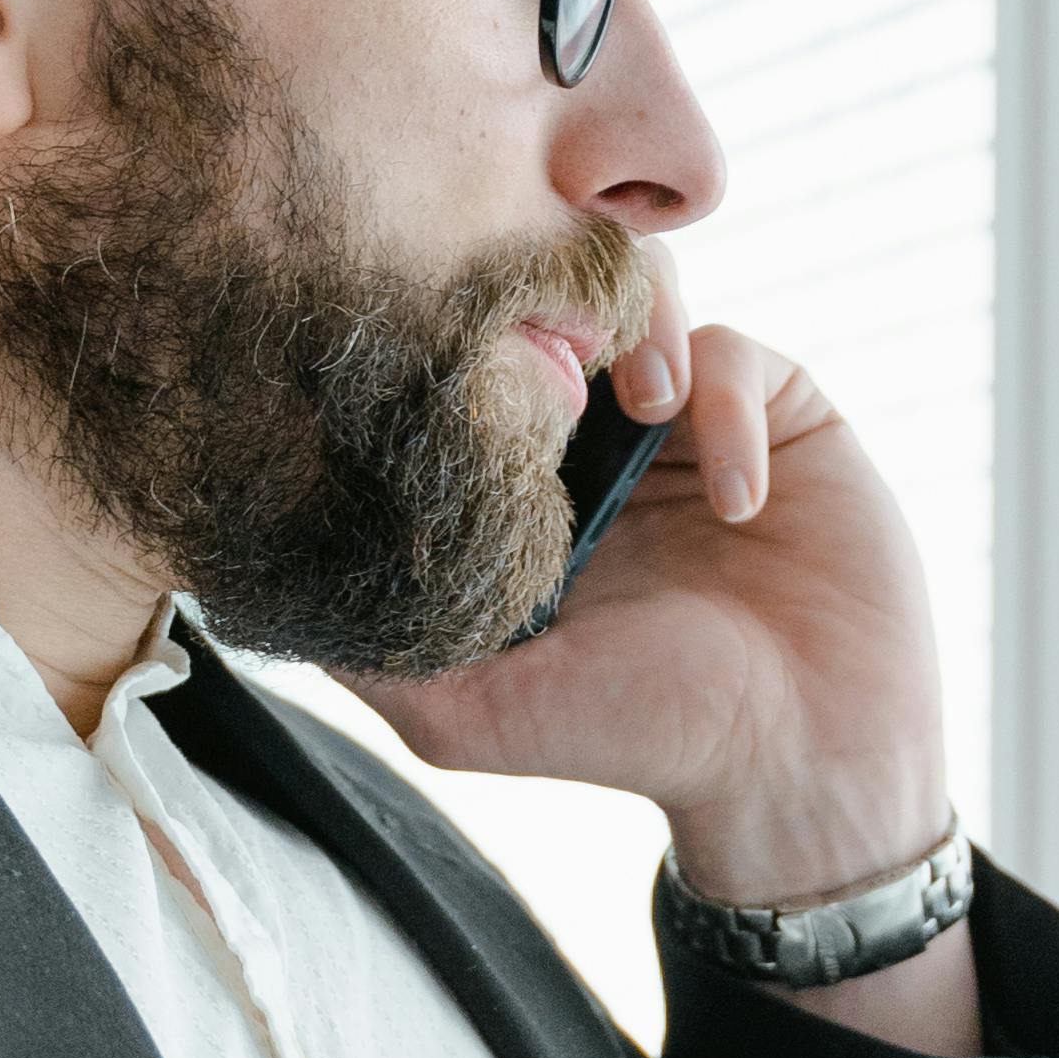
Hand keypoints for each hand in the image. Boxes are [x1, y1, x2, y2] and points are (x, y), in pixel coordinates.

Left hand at [355, 266, 957, 920]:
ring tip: (648, 409)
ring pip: (643, 293)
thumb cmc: (640, 741)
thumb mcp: (473, 715)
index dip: (450, 346)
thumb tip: (255, 588)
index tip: (444, 364)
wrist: (803, 764)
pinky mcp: (782, 413)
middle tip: (552, 358)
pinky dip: (730, 407)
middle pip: (551, 302)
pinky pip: (738, 353)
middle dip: (545, 306)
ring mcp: (690, 417)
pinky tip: (736, 500)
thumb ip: (375, 652)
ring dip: (638, 328)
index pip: (467, 369)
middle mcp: (601, 438)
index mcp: (524, 487)